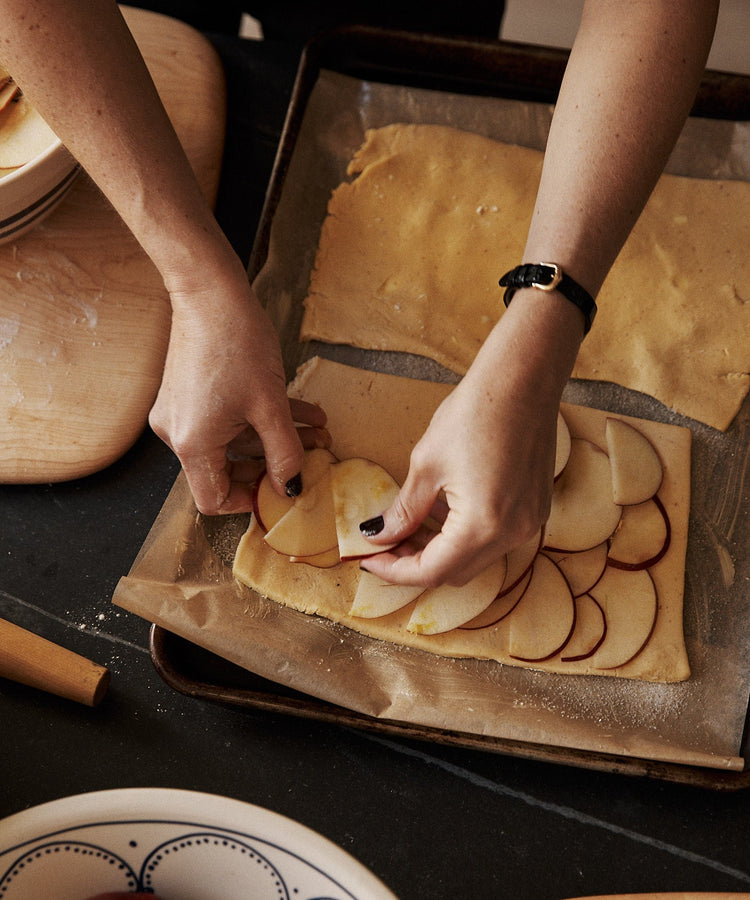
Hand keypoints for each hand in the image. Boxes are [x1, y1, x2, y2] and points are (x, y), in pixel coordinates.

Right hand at [149, 272, 327, 514]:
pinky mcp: (189, 394)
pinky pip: (227, 418)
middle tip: (313, 457)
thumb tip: (291, 488)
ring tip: (318, 431)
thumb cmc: (237, 344)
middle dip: (274, 463)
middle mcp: (178, 434)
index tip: (283, 490)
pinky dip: (259, 418)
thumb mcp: (271, 406)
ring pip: (234, 439)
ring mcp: (181, 412)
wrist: (211, 292)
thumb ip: (285, 453)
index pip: (213, 499)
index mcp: (193, 444)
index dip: (249, 500)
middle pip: (227, 468)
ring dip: (276, 437)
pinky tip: (303, 411)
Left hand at [359, 290, 583, 586]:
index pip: (430, 572)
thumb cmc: (474, 413)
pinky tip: (444, 512)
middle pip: (455, 573)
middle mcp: (513, 535)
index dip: (394, 571)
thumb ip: (403, 510)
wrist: (523, 379)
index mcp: (482, 527)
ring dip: (441, 552)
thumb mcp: (426, 465)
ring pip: (476, 559)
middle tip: (384, 545)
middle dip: (416, 564)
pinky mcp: (536, 510)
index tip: (367, 560)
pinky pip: (495, 540)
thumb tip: (378, 536)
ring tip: (409, 528)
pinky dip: (466, 537)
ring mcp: (530, 524)